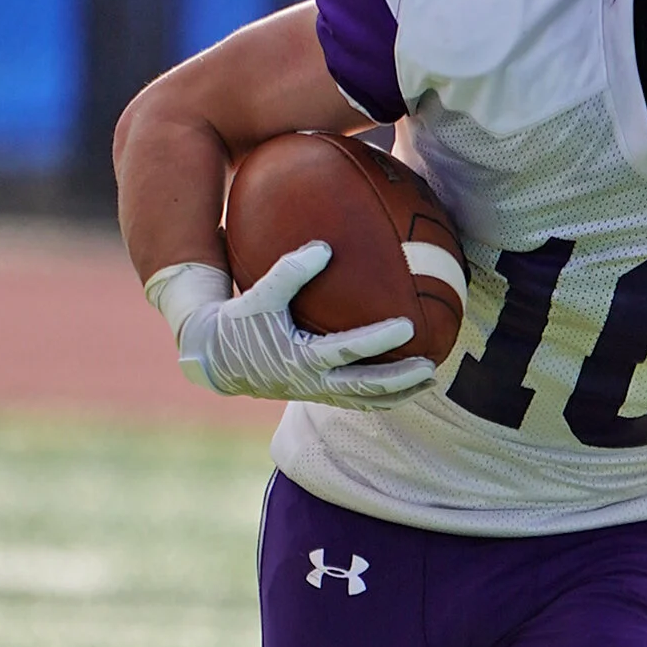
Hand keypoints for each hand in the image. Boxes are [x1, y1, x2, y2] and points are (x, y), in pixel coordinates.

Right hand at [173, 245, 435, 404]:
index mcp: (300, 357)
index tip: (408, 325)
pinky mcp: (318, 395)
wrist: (215, 360)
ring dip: (399, 392)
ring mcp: (317, 392)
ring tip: (430, 379)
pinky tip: (406, 384)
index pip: (347, 350)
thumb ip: (289, 272)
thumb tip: (326, 246)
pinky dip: (382, 395)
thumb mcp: (258, 295)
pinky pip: (356, 400)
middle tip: (430, 365)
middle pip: (365, 386)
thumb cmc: (238, 323)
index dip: (378, 340)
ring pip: (365, 400)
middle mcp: (312, 381)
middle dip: (400, 379)